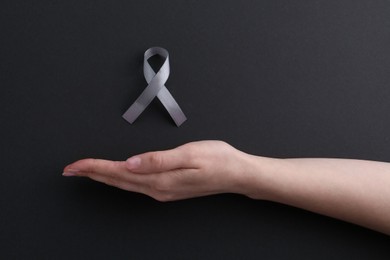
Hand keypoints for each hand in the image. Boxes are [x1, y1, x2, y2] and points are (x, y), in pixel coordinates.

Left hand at [63, 141, 252, 200]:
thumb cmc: (217, 160)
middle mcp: (158, 188)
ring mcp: (162, 191)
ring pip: (125, 184)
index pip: (119, 172)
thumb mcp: (190, 154)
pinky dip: (119, 179)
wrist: (236, 174)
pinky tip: (115, 176)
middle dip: (92, 174)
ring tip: (86, 172)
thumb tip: (130, 163)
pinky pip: (135, 185)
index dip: (95, 168)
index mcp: (160, 179)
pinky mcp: (168, 188)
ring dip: (103, 177)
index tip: (75, 165)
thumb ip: (158, 159)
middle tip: (70, 170)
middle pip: (118, 180)